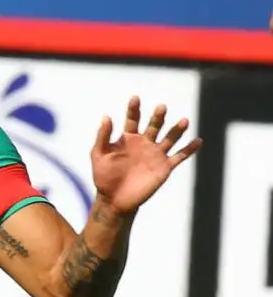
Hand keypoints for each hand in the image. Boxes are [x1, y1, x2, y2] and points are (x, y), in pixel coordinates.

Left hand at [89, 96, 199, 215]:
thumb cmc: (103, 176)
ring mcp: (156, 154)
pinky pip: (179, 156)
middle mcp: (145, 143)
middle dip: (158, 117)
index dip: (134, 109)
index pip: (133, 119)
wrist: (114, 199)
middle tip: (161, 107)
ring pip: (170, 138)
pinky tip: (198, 141)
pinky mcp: (164, 167)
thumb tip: (106, 116)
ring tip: (184, 121)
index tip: (135, 98)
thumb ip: (103, 136)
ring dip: (177, 130)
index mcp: (128, 138)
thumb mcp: (99, 155)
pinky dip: (189, 149)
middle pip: (154, 125)